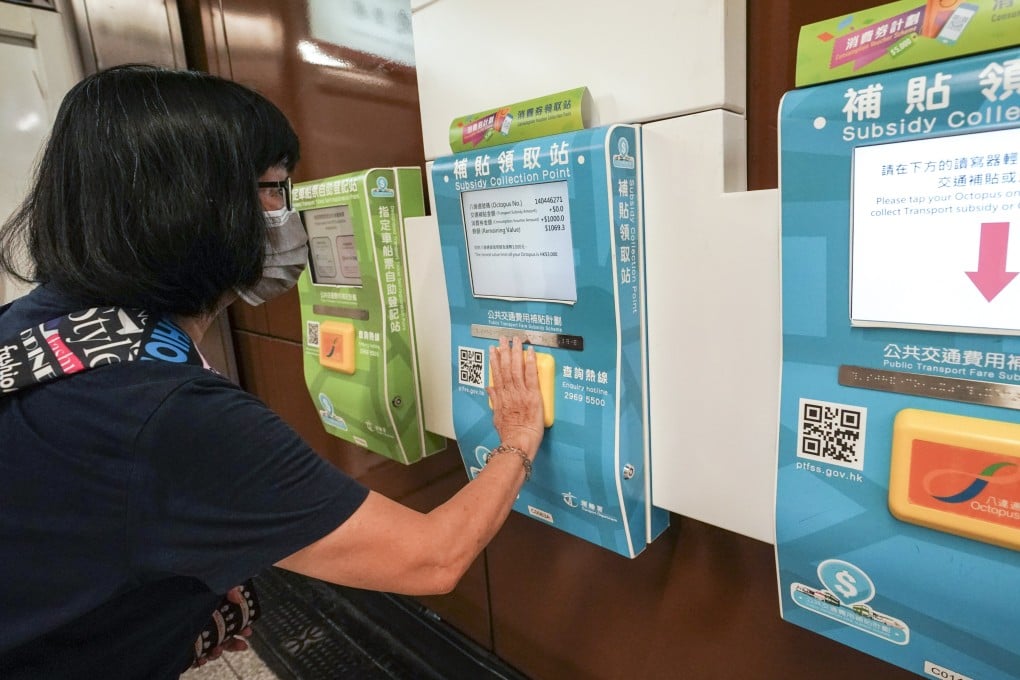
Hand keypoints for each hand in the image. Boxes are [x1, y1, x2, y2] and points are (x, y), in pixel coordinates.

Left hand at [191, 586, 252, 667]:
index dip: (241, 628)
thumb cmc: (191, 583)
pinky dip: (199, 659)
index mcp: (214, 610)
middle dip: (234, 643)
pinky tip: (202, 658)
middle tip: (241, 645)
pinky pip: (193, 655)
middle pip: (223, 637)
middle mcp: (205, 622)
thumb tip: (238, 597)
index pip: (231, 622)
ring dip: (218, 652)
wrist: (167, 593)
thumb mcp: (213, 583)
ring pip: (210, 647)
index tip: (247, 631)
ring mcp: (195, 633)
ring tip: (218, 650)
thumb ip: (228, 587)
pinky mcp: (184, 642)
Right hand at [486, 336, 544, 456]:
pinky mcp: (533, 396)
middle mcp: (510, 392)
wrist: (518, 444)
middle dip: (504, 351)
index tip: (493, 350)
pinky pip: (532, 375)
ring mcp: (521, 393)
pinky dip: (530, 362)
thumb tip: (490, 388)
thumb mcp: (497, 417)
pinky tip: (530, 352)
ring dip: (516, 352)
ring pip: (517, 368)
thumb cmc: (510, 434)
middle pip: (506, 368)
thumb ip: (494, 400)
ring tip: (516, 340)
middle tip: (504, 339)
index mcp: (501, 397)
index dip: (494, 360)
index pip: (497, 374)